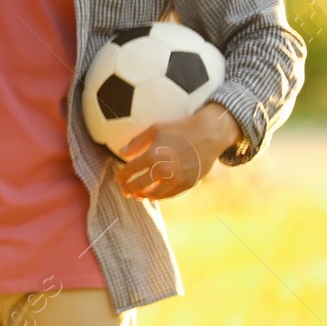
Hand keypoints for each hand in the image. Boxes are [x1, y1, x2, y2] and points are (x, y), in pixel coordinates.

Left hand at [115, 102, 238, 199]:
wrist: (208, 135)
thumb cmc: (180, 129)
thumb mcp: (155, 129)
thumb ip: (137, 142)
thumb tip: (122, 152)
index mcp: (152, 156)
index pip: (130, 170)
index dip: (122, 176)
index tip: (118, 179)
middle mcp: (163, 170)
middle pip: (139, 185)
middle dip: (129, 189)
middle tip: (124, 191)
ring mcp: (176, 179)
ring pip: (154, 194)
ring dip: (143, 196)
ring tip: (137, 195)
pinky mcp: (187, 184)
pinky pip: (170, 195)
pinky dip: (160, 196)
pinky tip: (154, 195)